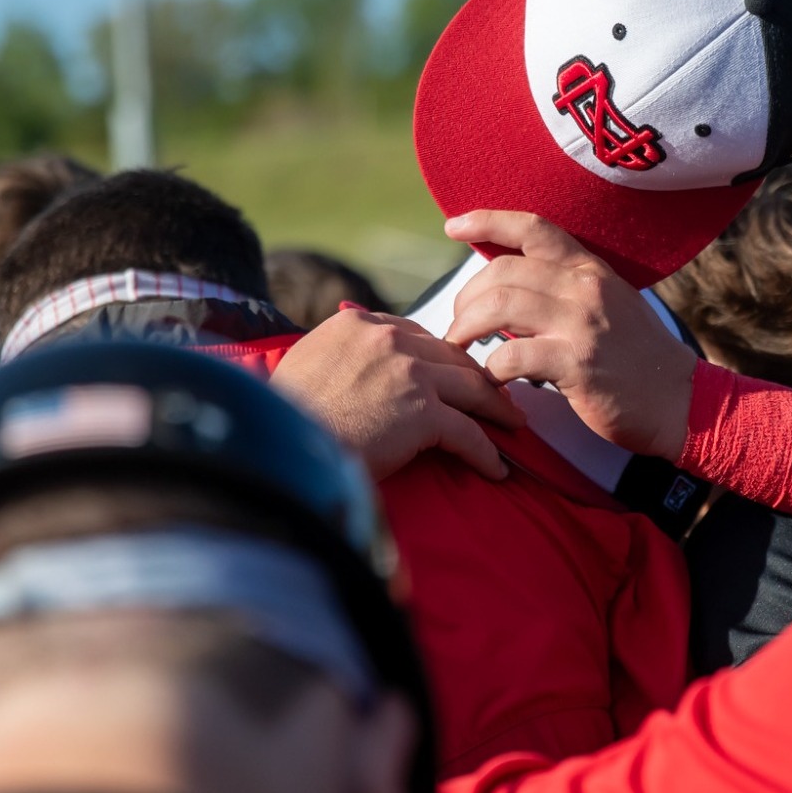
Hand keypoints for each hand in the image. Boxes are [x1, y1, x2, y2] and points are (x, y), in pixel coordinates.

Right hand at [271, 307, 524, 483]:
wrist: (279, 448)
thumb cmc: (286, 417)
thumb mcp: (306, 363)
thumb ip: (340, 354)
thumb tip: (353, 368)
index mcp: (358, 323)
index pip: (416, 334)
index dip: (440, 357)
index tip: (456, 373)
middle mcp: (389, 340)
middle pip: (450, 356)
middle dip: (478, 377)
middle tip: (499, 396)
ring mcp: (409, 373)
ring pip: (471, 387)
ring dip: (495, 409)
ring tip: (512, 425)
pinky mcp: (423, 413)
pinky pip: (468, 433)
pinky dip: (486, 453)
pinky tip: (497, 469)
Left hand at [443, 210, 696, 460]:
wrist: (680, 400)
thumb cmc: (636, 357)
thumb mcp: (608, 304)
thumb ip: (565, 288)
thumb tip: (509, 286)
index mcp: (589, 269)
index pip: (533, 228)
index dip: (488, 220)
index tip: (453, 226)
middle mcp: (585, 287)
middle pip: (502, 272)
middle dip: (465, 297)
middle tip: (457, 324)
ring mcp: (582, 324)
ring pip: (499, 307)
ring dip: (466, 329)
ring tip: (461, 348)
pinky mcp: (577, 364)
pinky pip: (512, 357)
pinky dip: (490, 371)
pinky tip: (491, 382)